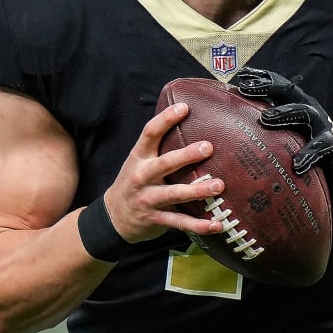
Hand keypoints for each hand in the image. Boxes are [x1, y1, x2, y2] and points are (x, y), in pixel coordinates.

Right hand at [103, 103, 225, 243]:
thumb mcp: (140, 161)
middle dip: (186, 156)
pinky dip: (199, 225)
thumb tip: (190, 120)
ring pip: (175, 194)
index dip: (166, 119)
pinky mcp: (157, 218)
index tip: (184, 107)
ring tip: (219, 185)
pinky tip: (217, 224)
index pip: (150, 133)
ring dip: (198, 190)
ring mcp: (148, 199)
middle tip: (208, 147)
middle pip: (165, 163)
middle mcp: (143, 176)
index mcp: (140, 157)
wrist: (113, 216)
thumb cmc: (136, 181)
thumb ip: (161, 146)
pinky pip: (180, 222)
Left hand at [232, 67, 332, 216]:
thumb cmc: (308, 147)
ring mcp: (322, 125)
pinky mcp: (331, 144)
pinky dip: (308, 154)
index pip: (280, 86)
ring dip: (284, 113)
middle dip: (268, 88)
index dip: (262, 78)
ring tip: (265, 118)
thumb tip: (239, 118)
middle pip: (289, 92)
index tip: (242, 74)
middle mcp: (310, 110)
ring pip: (304, 113)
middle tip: (245, 90)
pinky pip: (319, 147)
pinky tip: (298, 164)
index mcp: (298, 105)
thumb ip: (272, 122)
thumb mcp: (289, 131)